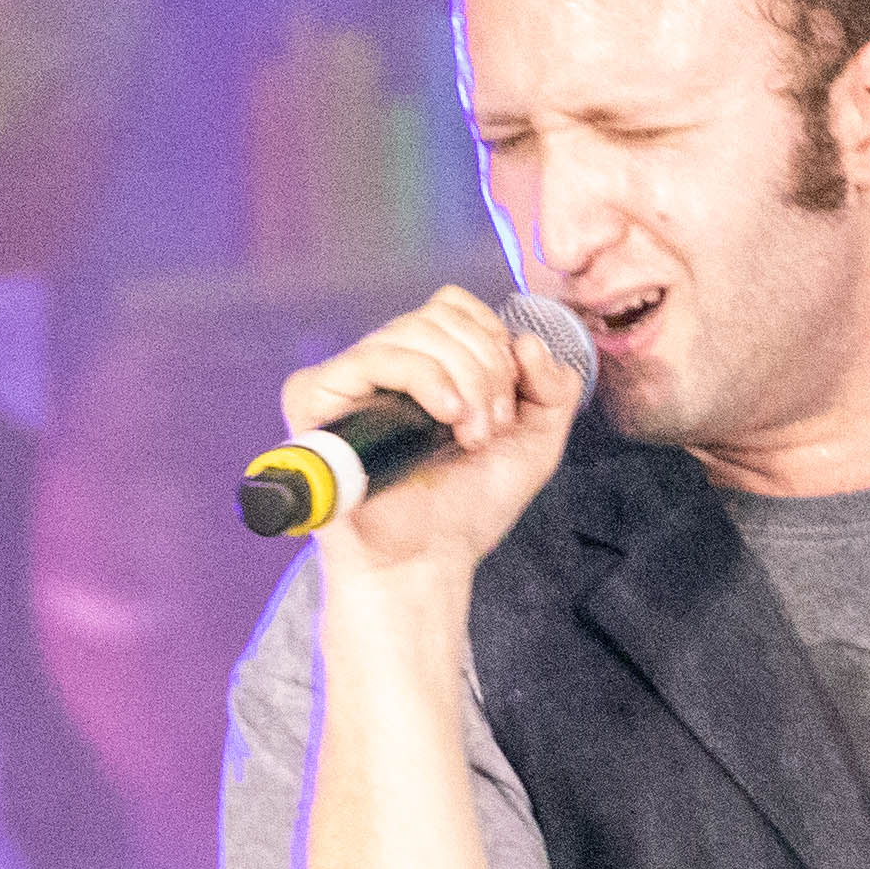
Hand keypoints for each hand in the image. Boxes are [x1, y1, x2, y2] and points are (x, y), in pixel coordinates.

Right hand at [280, 286, 583, 587]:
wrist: (427, 562)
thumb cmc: (467, 507)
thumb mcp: (536, 441)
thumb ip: (553, 386)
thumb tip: (527, 341)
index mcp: (423, 363)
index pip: (452, 307)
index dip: (491, 340)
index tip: (508, 401)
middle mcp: (382, 364)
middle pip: (439, 316)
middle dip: (485, 368)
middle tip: (490, 428)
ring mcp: (347, 378)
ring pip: (414, 331)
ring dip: (464, 380)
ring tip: (471, 436)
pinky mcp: (316, 396)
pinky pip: (374, 356)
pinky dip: (425, 379)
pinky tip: (446, 417)